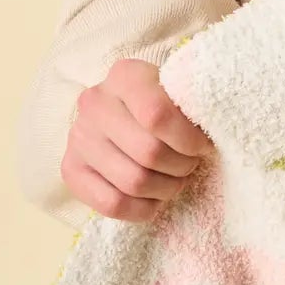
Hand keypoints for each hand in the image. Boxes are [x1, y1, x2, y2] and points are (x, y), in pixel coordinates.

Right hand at [61, 56, 215, 222]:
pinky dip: (142, 209)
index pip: (158, 116)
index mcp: (125, 75)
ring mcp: (78, 137)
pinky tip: (155, 199)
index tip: (204, 146)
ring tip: (176, 180)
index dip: (189, 140)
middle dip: (181, 166)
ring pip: (133, 182)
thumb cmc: (162, 100)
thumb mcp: (177, 89)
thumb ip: (192, 102)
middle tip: (191, 165)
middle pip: (148, 153)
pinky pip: (111, 204)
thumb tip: (213, 126)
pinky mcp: (70, 169)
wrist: (121, 109)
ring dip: (165, 189)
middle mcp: (95, 103)